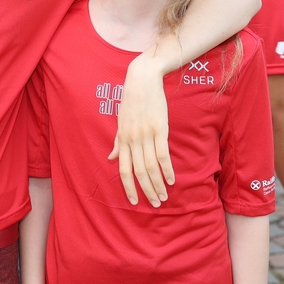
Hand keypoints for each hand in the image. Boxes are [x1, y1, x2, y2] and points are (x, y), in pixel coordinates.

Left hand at [110, 57, 173, 206]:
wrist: (142, 80)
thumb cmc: (131, 101)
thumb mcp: (121, 121)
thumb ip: (117, 141)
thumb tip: (110, 158)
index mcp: (122, 139)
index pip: (123, 169)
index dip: (128, 187)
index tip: (134, 201)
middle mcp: (132, 139)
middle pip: (138, 172)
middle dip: (147, 190)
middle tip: (156, 204)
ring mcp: (146, 135)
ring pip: (151, 166)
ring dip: (158, 184)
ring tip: (164, 196)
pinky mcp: (160, 129)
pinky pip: (163, 154)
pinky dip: (167, 170)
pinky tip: (172, 180)